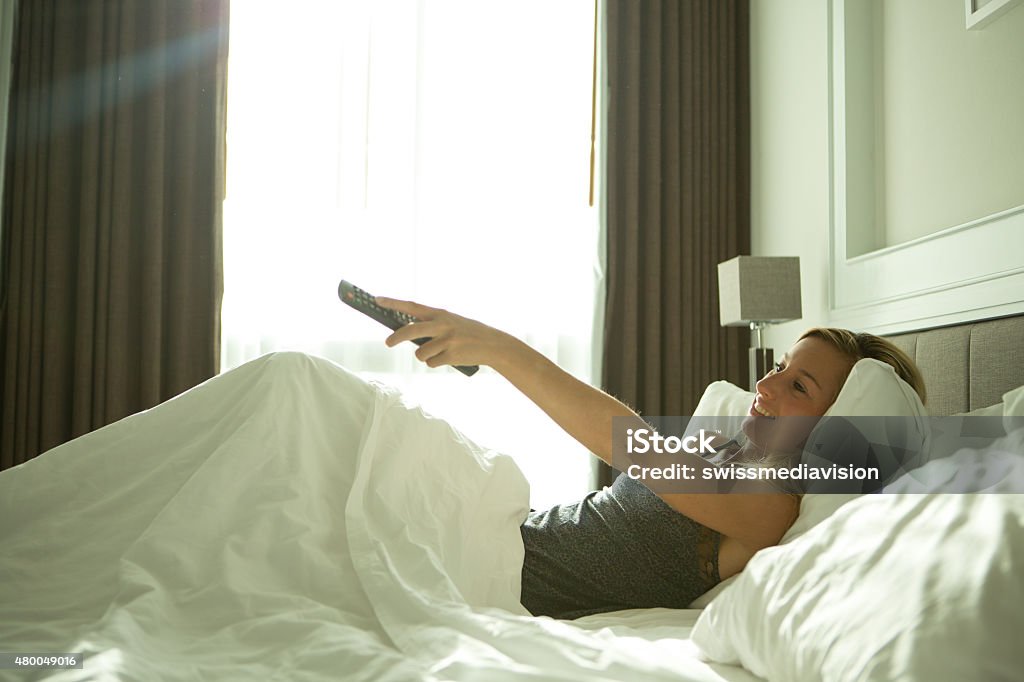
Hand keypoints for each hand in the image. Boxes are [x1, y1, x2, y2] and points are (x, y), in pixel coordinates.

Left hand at [375, 296, 516, 369]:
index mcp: (441, 313)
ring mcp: (447, 340)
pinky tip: (450, 358)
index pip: (412, 306)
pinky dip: (436, 363)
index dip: (394, 303)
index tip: (377, 300)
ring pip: (420, 353)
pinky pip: (431, 363)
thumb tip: (409, 335)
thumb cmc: (469, 333)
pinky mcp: (451, 355)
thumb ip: (432, 325)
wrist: (493, 345)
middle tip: (387, 343)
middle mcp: (442, 325)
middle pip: (410, 331)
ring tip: (441, 353)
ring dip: (426, 356)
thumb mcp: (451, 322)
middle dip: (396, 337)